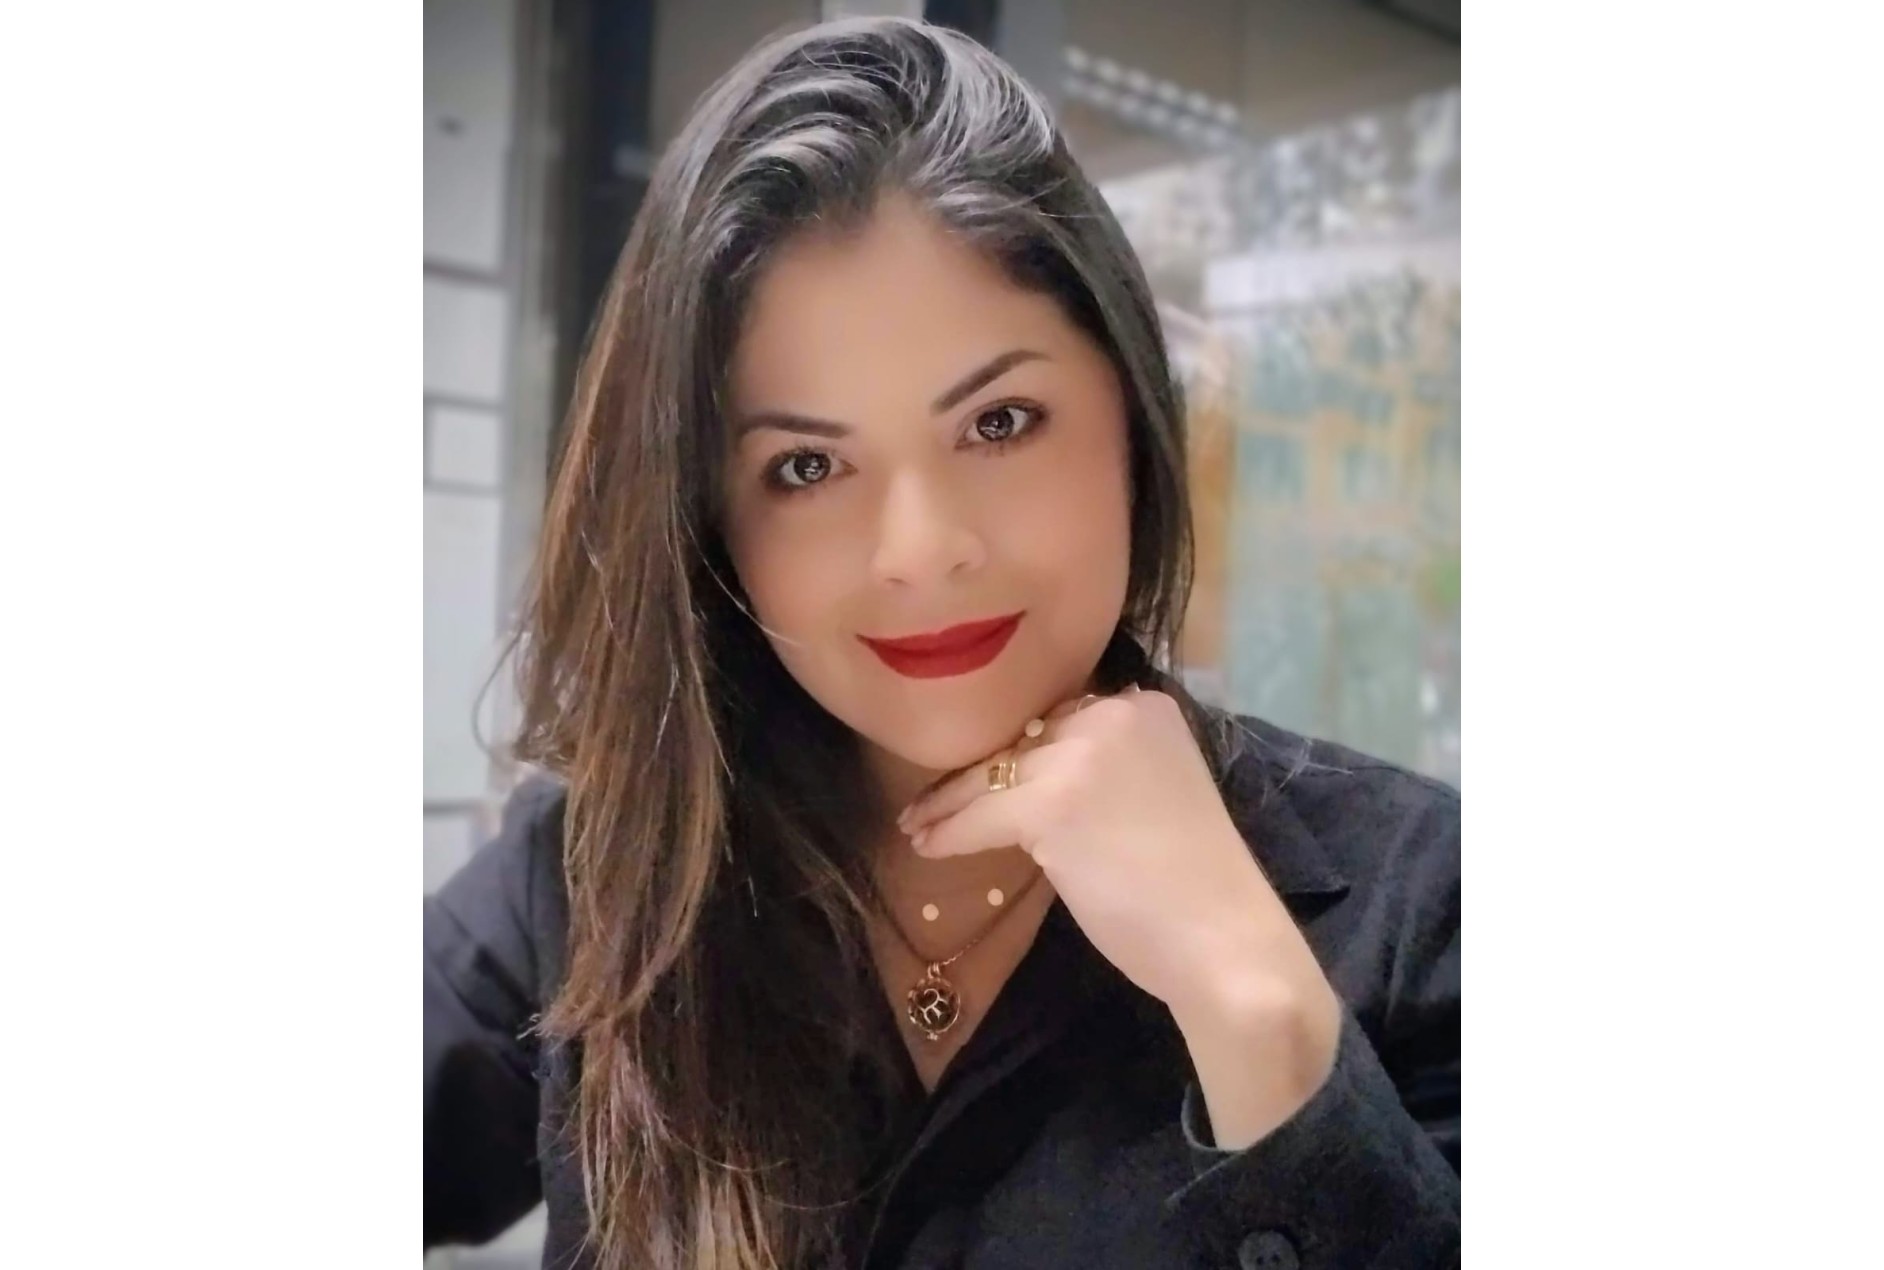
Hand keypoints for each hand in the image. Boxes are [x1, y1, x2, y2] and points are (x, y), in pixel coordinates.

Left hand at [897, 690, 1339, 1132]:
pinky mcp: (1051, 802)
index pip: (1060, 720)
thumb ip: (1104, 772)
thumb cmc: (1194, 889)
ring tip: (917, 825)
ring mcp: (1083, 754)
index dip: (1016, 752)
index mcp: (1148, 708)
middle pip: (1021, 741)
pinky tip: (928, 847)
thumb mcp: (1155, 798)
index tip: (982, 774)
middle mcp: (1116, 713)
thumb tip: (1031, 775)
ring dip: (948, 804)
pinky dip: (949, 833)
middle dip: (975, 775)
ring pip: (992, 775)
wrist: (1225, 943)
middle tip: (933, 801)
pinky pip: (980, 815)